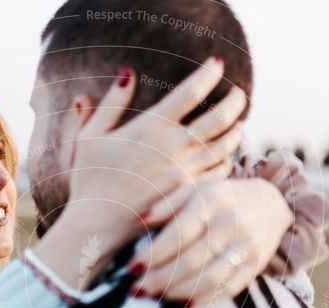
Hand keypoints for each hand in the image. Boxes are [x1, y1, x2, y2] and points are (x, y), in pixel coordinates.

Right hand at [34, 57, 247, 291]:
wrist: (97, 223)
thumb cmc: (89, 178)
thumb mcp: (91, 135)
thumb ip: (112, 102)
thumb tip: (128, 72)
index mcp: (152, 125)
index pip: (192, 91)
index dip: (208, 73)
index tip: (217, 64)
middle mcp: (174, 146)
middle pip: (220, 117)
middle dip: (234, 101)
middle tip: (239, 94)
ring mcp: (185, 172)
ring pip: (224, 146)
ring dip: (235, 131)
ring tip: (238, 123)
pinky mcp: (189, 194)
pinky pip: (219, 174)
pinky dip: (227, 162)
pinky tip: (226, 158)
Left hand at [127, 173, 292, 305]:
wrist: (273, 202)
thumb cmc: (222, 198)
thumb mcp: (195, 190)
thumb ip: (166, 204)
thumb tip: (137, 220)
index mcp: (211, 201)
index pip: (178, 233)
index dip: (153, 254)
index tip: (131, 268)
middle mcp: (231, 224)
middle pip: (191, 260)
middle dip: (159, 279)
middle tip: (137, 290)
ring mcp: (246, 247)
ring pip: (209, 278)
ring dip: (177, 292)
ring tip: (155, 297)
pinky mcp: (256, 265)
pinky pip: (228, 289)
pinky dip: (203, 299)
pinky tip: (181, 303)